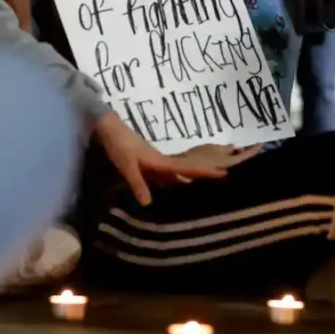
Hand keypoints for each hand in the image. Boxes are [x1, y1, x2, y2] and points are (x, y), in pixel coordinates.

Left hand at [93, 113, 235, 205]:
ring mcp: (156, 163)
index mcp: (160, 162)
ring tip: (207, 189)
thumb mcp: (127, 166)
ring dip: (191, 179)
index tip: (224, 174)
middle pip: (186, 171)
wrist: (109, 129)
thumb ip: (138, 184)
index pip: (186, 169)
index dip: (204, 173)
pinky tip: (177, 188)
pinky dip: (176, 181)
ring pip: (177, 173)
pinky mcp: (149, 164)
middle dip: (204, 175)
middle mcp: (162, 162)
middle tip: (225, 180)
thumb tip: (149, 204)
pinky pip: (167, 175)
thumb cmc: (118, 146)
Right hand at [173, 142, 262, 172]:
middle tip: (251, 141)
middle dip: (245, 152)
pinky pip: (222, 160)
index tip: (261, 143)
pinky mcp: (210, 168)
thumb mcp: (212, 149)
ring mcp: (217, 169)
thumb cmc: (197, 157)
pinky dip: (226, 154)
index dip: (253, 150)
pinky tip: (224, 149)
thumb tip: (235, 147)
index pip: (245, 157)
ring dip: (235, 153)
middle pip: (239, 160)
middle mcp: (225, 168)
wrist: (181, 168)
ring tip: (238, 144)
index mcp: (228, 163)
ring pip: (231, 160)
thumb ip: (225, 149)